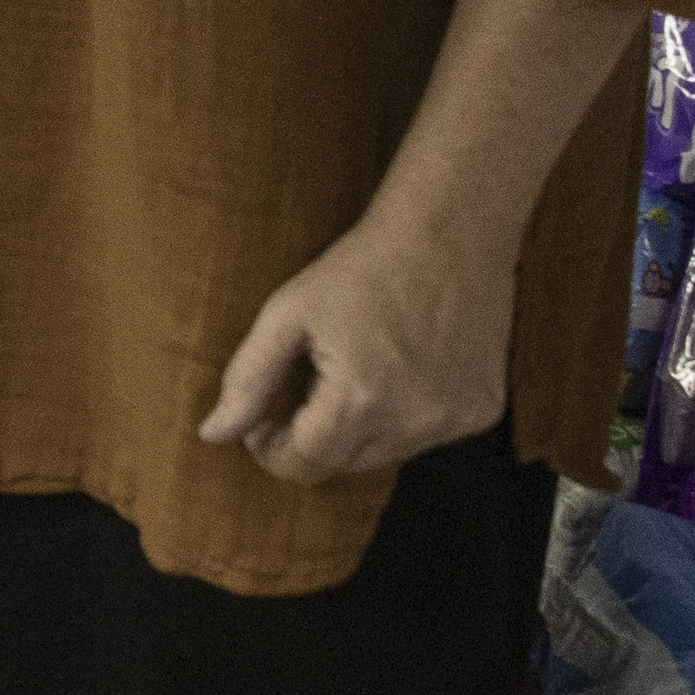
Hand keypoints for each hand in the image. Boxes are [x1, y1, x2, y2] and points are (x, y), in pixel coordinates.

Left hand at [200, 214, 503, 491]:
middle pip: (343, 464)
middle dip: (317, 434)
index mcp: (357, 401)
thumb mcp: (287, 314)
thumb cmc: (360, 267)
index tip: (264, 421)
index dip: (272, 449)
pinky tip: (407, 365)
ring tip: (362, 364)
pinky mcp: (482, 410)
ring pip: (387, 453)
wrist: (450, 230)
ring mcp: (453, 420)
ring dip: (364, 427)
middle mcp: (411, 422)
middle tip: (314, 376)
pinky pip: (429, 434)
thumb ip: (247, 380)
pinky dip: (409, 415)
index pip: (302, 464)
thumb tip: (212, 434)